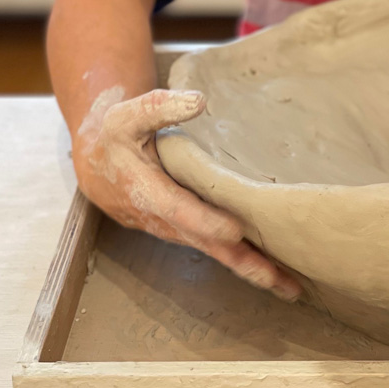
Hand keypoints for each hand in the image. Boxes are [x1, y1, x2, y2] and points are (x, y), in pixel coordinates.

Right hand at [73, 87, 301, 300]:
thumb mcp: (127, 116)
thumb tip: (199, 101)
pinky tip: (276, 273)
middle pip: (205, 244)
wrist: (99, 166)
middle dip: (240, 262)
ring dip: (250, 270)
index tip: (234, 230)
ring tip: (289, 286)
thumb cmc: (117, 137)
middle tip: (276, 277)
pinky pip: (217, 250)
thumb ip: (159, 107)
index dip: (205, 221)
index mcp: (147, 190)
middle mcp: (163, 219)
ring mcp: (177, 230)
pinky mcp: (188, 232)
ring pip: (215, 253)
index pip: (178, 210)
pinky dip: (245, 262)